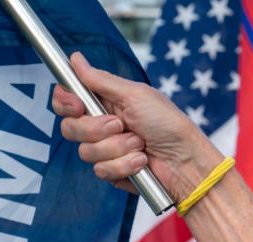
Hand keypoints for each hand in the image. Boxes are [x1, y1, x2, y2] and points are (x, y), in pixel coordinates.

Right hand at [52, 52, 220, 199]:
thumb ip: (101, 81)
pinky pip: (101, 170)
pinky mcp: (113, 172)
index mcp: (106, 103)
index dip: (66, 103)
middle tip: (120, 125)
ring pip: (85, 151)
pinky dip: (123, 165)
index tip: (78, 106)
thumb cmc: (168, 124)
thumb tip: (75, 59)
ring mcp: (107, 151)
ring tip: (141, 145)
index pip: (67, 100)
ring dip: (116, 148)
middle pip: (69, 128)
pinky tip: (142, 162)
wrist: (187, 161)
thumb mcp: (135, 95)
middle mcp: (102, 127)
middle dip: (95, 129)